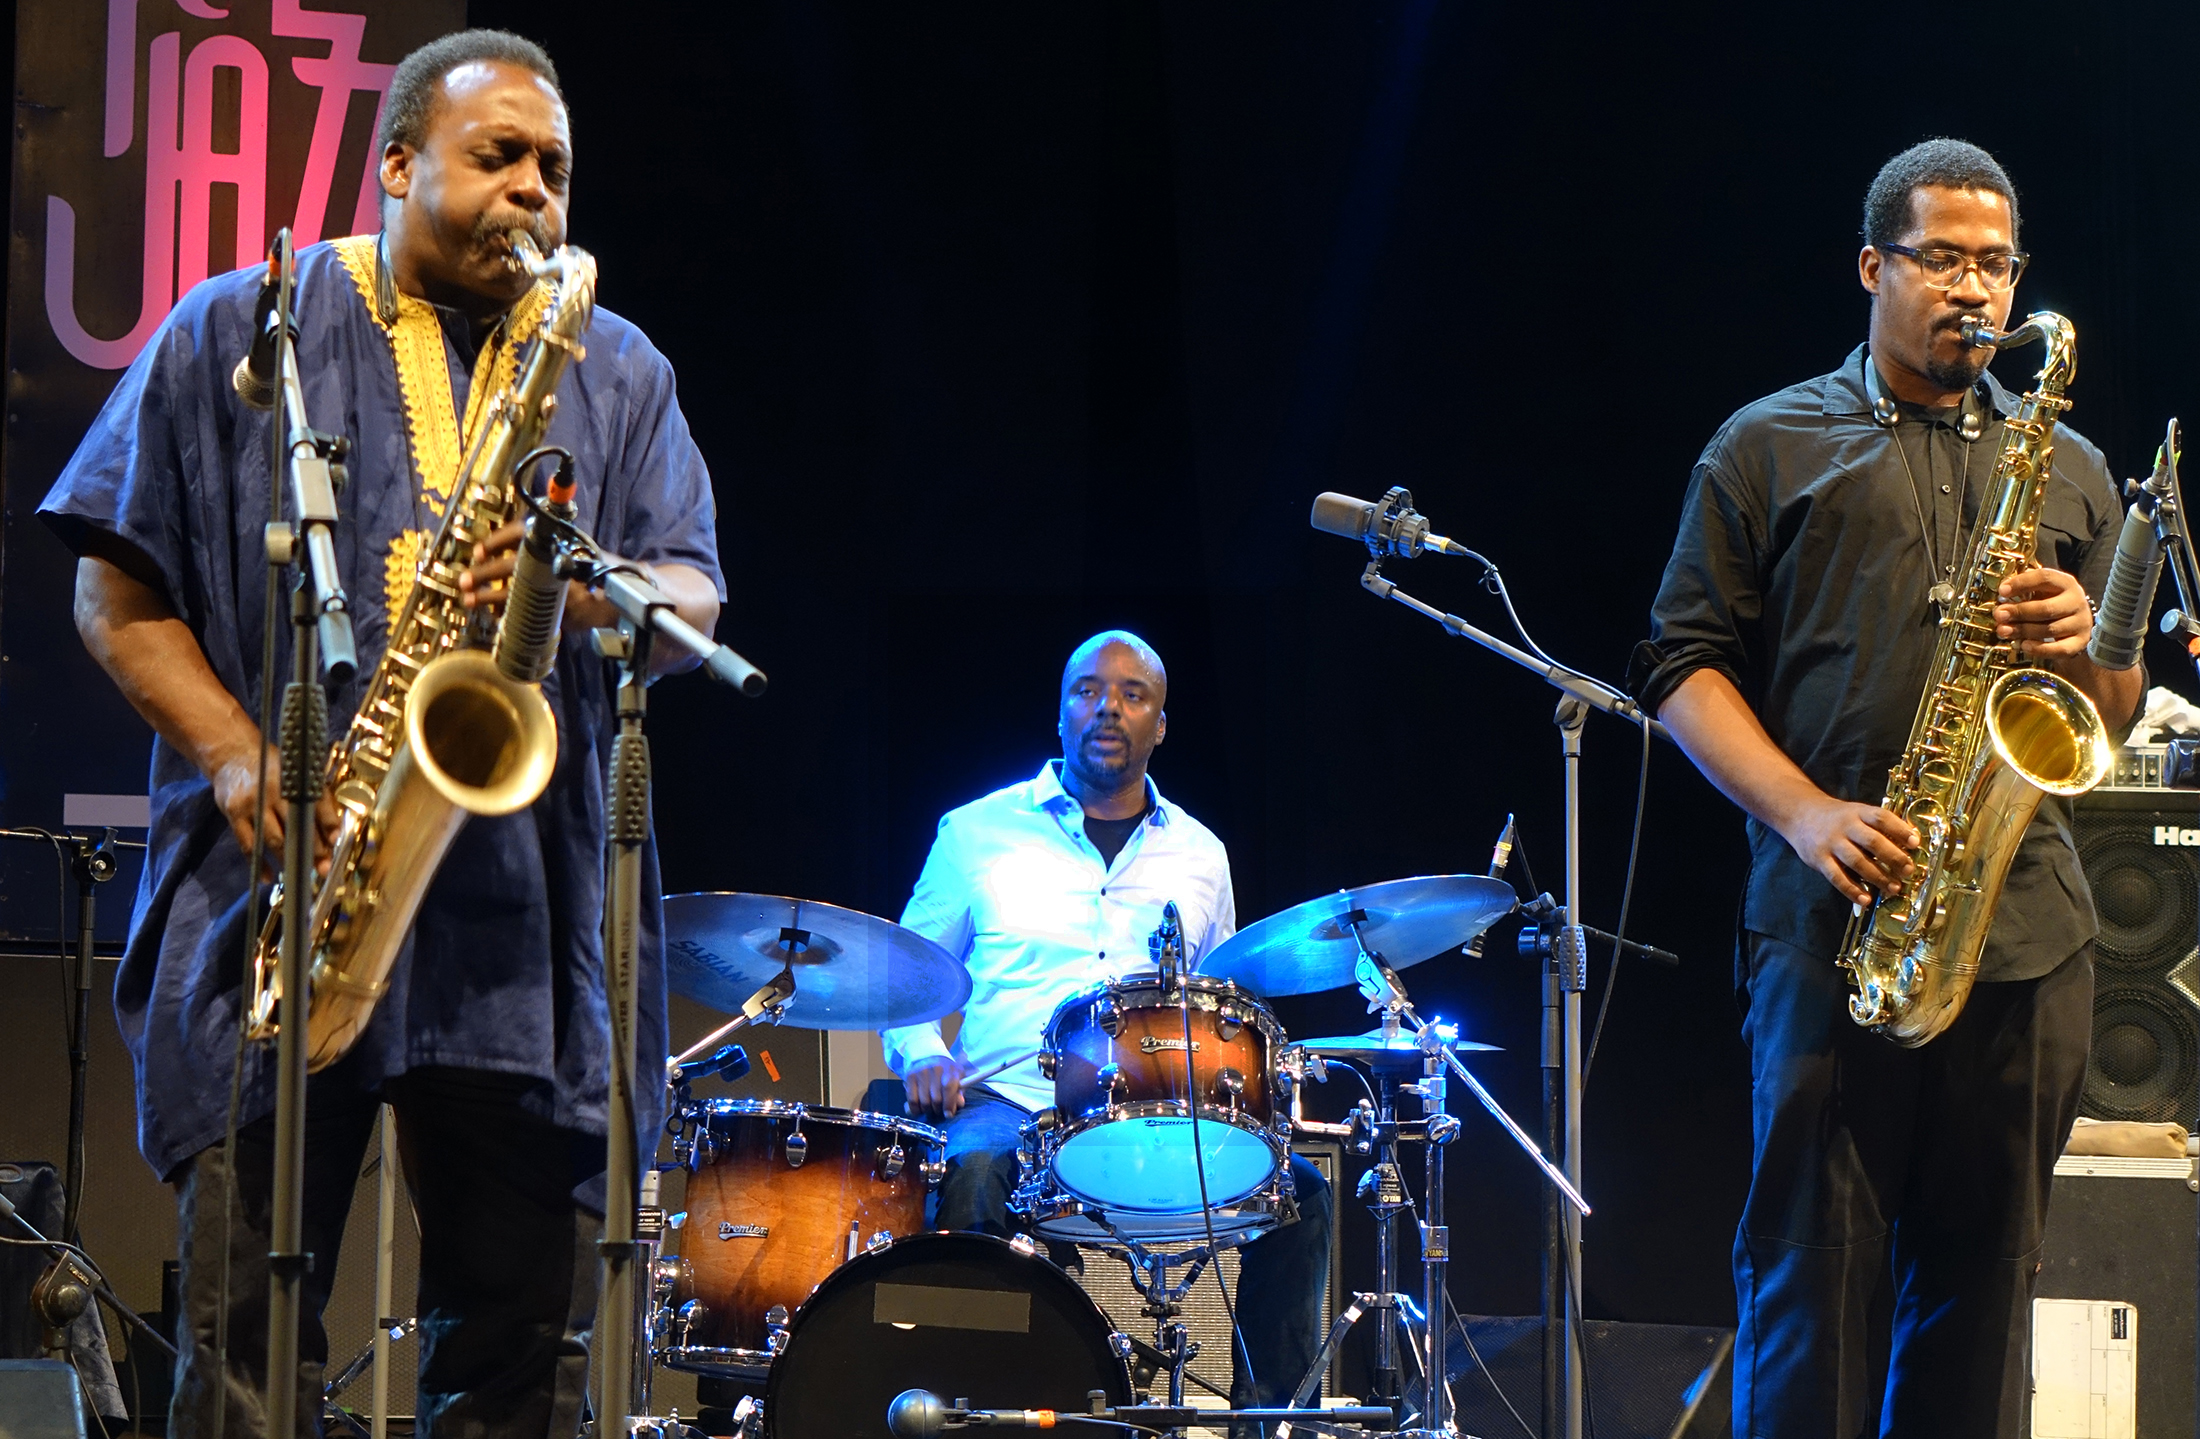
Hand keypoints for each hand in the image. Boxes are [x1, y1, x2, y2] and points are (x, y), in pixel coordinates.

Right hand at [207, 738, 337, 877]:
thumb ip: (316, 798)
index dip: (328, 822)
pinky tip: (268, 877)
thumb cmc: (274, 769)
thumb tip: (333, 833)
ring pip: (273, 838)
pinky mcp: (234, 815)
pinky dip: (259, 863)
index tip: (336, 840)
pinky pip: (248, 845)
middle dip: (312, 849)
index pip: (316, 803)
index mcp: (294, 778)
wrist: (234, 757)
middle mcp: (273, 790)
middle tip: (323, 868)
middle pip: (295, 825)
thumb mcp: (297, 775)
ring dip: (288, 859)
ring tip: (300, 874)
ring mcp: (252, 804)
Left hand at [460, 518, 618, 631]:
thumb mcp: (571, 549)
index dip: (497, 540)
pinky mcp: (561, 612)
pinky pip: (529, 613)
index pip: (521, 533)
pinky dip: (509, 614)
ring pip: (515, 592)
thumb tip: (500, 553)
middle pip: (511, 566)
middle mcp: (556, 562)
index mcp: (557, 541)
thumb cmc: (593, 569)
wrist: (623, 594)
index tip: (479, 550)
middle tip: (465, 579)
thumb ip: (542, 549)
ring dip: (489, 596)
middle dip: (484, 573)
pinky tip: (497, 615)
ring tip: (470, 599)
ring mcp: (558, 589)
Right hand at [903, 1057, 964, 1117]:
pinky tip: (919, 1110)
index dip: (949, 1104)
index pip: (948, 1088)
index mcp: (950, 1070)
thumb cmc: (947, 1071)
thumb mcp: (958, 1078)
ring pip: (923, 1102)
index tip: (948, 1114)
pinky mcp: (910, 1076)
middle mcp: (935, 1069)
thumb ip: (960, 1092)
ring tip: (930, 1109)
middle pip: (936, 1099)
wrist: (929, 1056)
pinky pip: (912, 1100)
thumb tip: (960, 1104)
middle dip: (938, 1110)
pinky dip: (915, 1109)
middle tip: (939, 1111)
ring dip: (927, 1111)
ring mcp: (921, 1072)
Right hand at [1777, 793, 1918, 905]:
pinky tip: (1865, 899)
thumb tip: (1909, 843)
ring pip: (1857, 861)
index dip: (1900, 830)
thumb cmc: (1837, 818)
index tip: (1915, 843)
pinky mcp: (1819, 859)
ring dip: (1878, 877)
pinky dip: (1852, 890)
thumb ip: (1878, 826)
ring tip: (1894, 888)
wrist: (1800, 815)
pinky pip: (1837, 877)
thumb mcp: (1857, 812)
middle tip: (1908, 870)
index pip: (1881, 818)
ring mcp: (1831, 843)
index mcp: (1858, 812)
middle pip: (1872, 841)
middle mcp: (1845, 826)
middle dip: (1893, 857)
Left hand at [1995, 567, 2091, 658]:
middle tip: (1999, 614)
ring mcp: (2081, 623)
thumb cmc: (2051, 603)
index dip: (2022, 583)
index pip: (2045, 578)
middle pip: (2047, 608)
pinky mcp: (2080, 642)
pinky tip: (2024, 645)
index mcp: (2065, 583)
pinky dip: (2039, 648)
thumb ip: (2023, 593)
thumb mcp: (2040, 592)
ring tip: (2003, 630)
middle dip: (2019, 612)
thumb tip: (2002, 602)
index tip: (2002, 591)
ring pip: (2050, 629)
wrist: (2075, 623)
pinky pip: (2060, 649)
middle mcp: (2076, 601)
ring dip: (2023, 630)